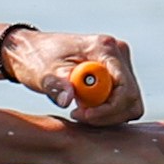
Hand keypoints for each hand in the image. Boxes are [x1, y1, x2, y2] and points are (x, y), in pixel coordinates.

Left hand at [0, 26, 138, 123]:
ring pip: (129, 102)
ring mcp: (119, 63)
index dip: (109, 108)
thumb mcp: (43, 73)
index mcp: (104, 48)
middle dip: (108, 114)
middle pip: (132, 97)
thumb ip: (57, 85)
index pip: (125, 87)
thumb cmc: (37, 58)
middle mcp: (118, 53)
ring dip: (107, 114)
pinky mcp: (115, 74)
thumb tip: (67, 100)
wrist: (31, 51)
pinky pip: (122, 101)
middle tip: (79, 115)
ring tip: (79, 110)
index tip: (83, 115)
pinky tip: (84, 107)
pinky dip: (106, 110)